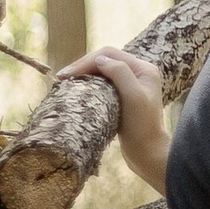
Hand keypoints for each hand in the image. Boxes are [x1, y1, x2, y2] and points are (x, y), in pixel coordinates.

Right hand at [74, 46, 170, 192]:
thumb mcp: (134, 97)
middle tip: (61, 78)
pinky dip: (88, 85)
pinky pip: (102, 85)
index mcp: (143, 69)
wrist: (148, 154)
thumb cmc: (142, 127)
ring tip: (65, 83)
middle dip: (82, 66)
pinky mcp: (123, 99)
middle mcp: (138, 74)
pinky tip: (76, 91)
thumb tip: (99, 59)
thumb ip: (120, 73)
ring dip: (83, 75)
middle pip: (105, 61)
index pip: (110, 55)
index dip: (86, 61)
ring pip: (102, 72)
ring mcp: (131, 86)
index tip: (67, 75)